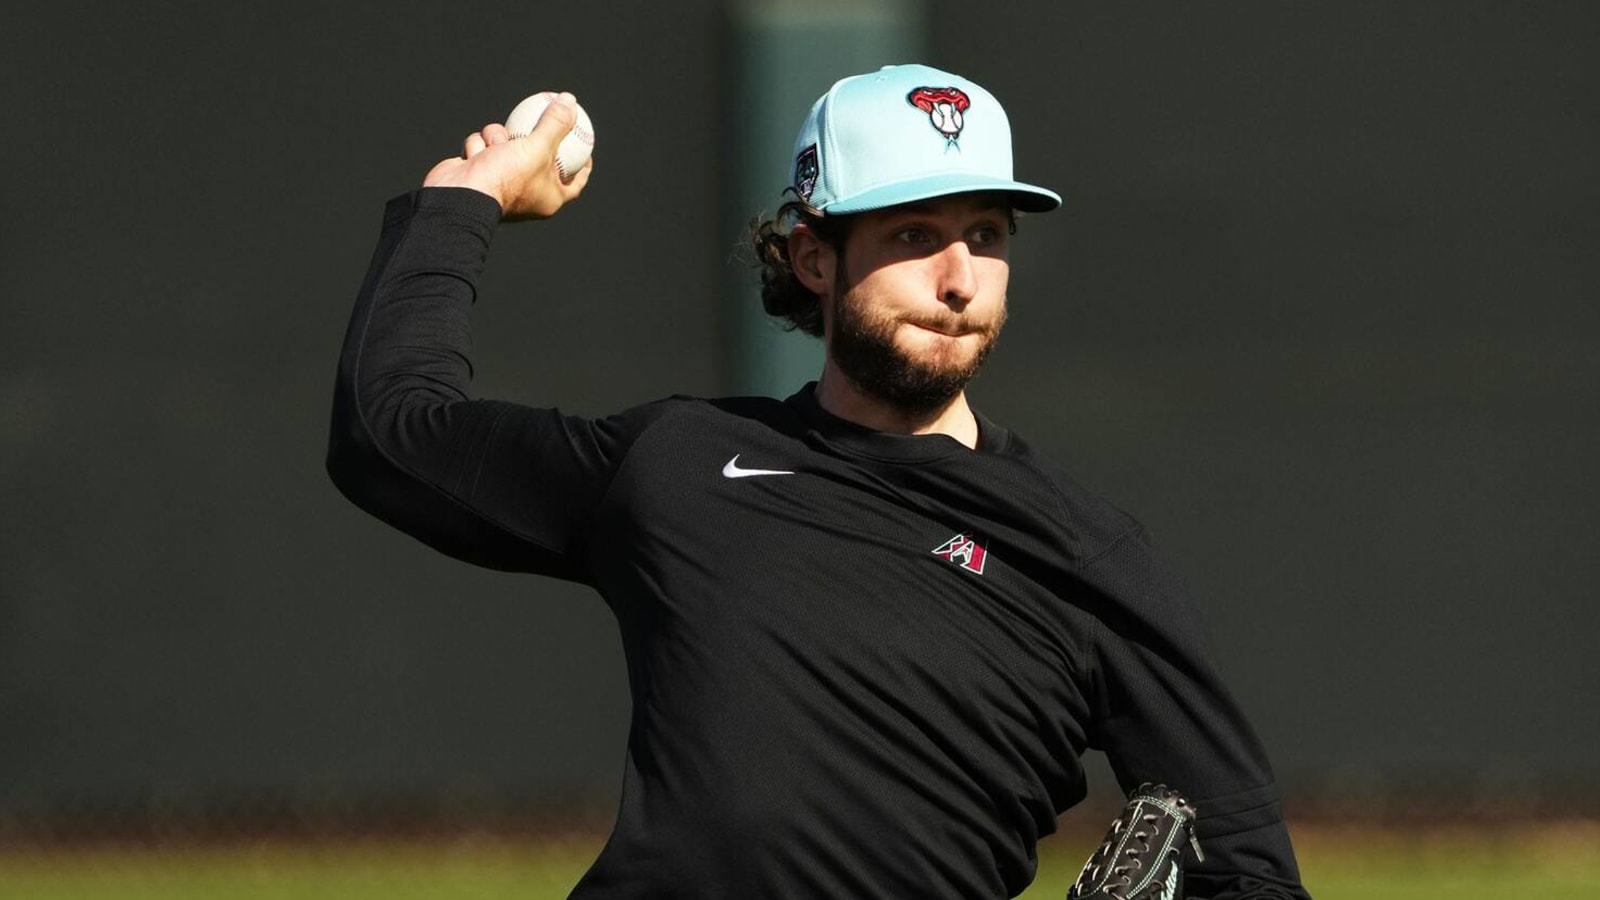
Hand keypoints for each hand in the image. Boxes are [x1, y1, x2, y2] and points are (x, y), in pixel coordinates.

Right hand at [422, 91, 592, 219]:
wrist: (461, 194)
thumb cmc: (505, 177)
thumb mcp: (538, 147)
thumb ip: (556, 124)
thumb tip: (570, 100)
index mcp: (548, 198)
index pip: (575, 181)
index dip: (583, 163)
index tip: (586, 142)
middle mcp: (527, 193)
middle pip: (538, 156)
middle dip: (532, 138)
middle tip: (541, 118)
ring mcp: (501, 182)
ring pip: (505, 142)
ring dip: (498, 139)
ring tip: (496, 147)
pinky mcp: (479, 170)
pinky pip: (484, 145)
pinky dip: (479, 147)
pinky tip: (474, 154)